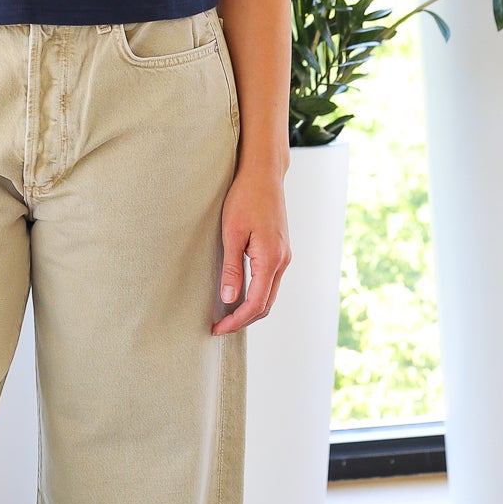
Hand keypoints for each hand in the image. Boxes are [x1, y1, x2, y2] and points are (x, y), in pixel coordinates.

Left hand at [212, 160, 290, 335]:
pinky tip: (239, 294)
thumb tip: (229, 299)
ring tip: (226, 315)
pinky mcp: (280, 250)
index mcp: (271, 259)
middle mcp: (282, 260)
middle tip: (219, 327)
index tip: (218, 329)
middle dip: (243, 320)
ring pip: (269, 294)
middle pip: (266, 305)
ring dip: (250, 309)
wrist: (264, 175)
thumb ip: (231, 268)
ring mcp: (284, 256)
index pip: (256, 304)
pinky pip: (270, 281)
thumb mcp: (231, 233)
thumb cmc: (245, 198)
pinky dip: (256, 294)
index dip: (237, 320)